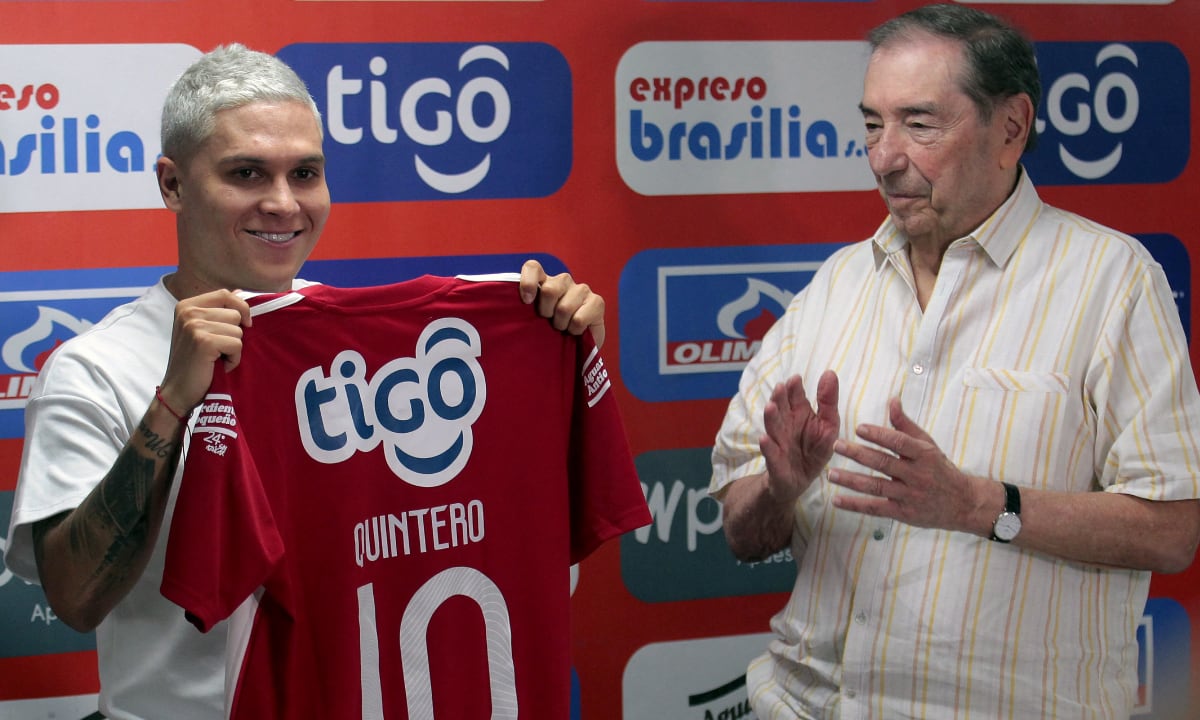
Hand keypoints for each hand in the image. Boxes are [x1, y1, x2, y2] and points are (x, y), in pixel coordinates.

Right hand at [158, 289, 252, 414]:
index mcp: (187, 305)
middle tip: (217, 350)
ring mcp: (194, 325)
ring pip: (238, 330)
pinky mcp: (203, 341)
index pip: (226, 294)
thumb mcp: (203, 330)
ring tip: (216, 358)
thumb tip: (239, 291)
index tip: (244, 324)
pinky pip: (237, 345)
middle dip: (235, 334)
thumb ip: (218, 310)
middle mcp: (188, 311)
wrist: (178, 390)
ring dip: (234, 349)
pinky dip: (233, 359)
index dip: (241, 308)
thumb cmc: (195, 361)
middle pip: (236, 313)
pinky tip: (218, 365)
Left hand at [518, 259, 605, 347]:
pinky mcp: (597, 301)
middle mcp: (563, 281)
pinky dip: (575, 330)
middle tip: (549, 323)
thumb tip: (505, 313)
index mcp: (544, 281)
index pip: (533, 267)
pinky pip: (579, 318)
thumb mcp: (532, 322)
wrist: (578, 349)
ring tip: (564, 328)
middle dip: (546, 313)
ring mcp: (581, 289)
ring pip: (564, 307)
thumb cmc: (551, 334)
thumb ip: (522, 312)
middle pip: (549, 289)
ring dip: (561, 324)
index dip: (528, 282)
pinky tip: (576, 330)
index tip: (526, 301)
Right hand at [759, 371, 839, 504]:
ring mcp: (778, 441)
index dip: (794, 388)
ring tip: (770, 407)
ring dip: (771, 417)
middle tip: (781, 387)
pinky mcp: (775, 462)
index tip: (796, 379)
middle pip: (780, 407)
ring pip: (773, 427)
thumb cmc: (814, 449)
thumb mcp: (828, 425)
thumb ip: (828, 401)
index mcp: (798, 412)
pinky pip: (770, 454)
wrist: (799, 480)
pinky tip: (764, 439)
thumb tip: (830, 372)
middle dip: (780, 398)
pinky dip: (767, 447)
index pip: (795, 395)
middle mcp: (785, 424)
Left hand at [829, 397, 985, 531]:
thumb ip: (906, 424)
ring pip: (877, 487)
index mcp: (923, 455)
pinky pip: (876, 509)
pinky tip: (837, 500)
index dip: (879, 435)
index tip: (859, 428)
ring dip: (851, 481)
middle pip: (884, 464)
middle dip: (858, 454)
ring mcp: (909, 496)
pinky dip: (855, 505)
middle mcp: (917, 475)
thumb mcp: (927, 445)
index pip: (899, 443)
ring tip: (831, 473)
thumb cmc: (940, 469)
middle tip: (836, 445)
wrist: (963, 504)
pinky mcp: (903, 514)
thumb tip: (892, 400)